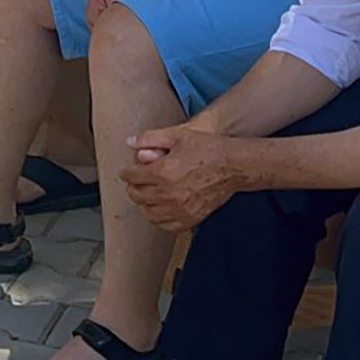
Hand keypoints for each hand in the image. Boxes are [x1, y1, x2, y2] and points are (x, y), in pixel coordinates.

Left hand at [122, 124, 245, 233]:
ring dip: (144, 203)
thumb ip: (150, 138)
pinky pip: (165, 225)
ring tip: (148, 194)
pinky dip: (159, 217)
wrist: (233, 166)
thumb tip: (130, 142)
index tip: (126, 171)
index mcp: (163, 171)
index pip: (132, 176)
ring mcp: (180, 208)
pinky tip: (161, 208)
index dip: (126, 172)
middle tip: (136, 181)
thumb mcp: (177, 135)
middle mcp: (169, 193)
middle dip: (133, 186)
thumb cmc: (207, 149)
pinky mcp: (191, 218)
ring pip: (148, 212)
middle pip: (137, 195)